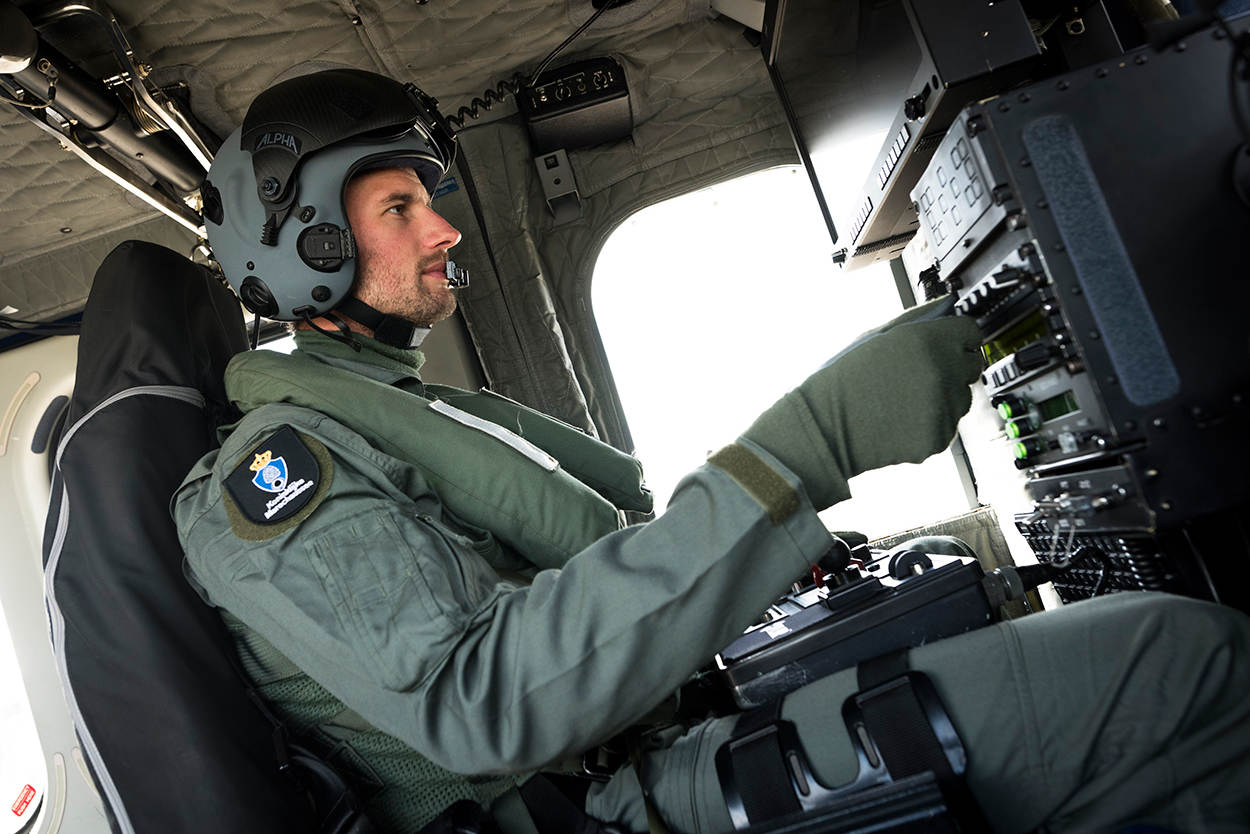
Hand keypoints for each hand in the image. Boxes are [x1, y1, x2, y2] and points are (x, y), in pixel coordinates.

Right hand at [742, 310, 982, 509]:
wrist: (825, 428)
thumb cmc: (842, 381)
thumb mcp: (876, 336)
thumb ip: (917, 321)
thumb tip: (946, 308)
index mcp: (928, 341)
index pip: (971, 331)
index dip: (960, 336)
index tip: (952, 342)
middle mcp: (942, 373)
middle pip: (972, 365)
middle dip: (953, 366)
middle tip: (921, 374)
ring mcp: (944, 409)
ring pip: (962, 398)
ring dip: (944, 397)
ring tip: (905, 399)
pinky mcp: (939, 438)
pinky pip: (948, 426)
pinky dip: (932, 423)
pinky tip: (903, 418)